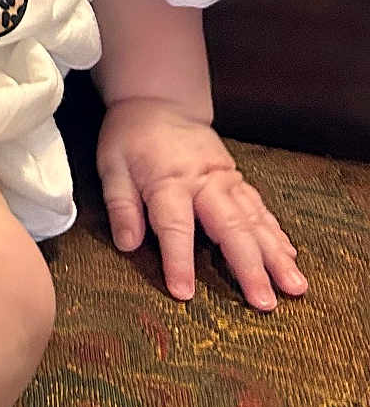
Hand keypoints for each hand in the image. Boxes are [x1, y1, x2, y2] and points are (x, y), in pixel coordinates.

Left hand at [95, 97, 307, 310]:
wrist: (159, 102)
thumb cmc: (130, 137)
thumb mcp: (112, 166)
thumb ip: (122, 206)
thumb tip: (128, 244)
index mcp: (168, 181)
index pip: (175, 227)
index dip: (179, 261)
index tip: (184, 293)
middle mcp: (204, 182)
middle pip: (230, 227)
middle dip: (250, 267)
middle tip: (265, 303)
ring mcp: (225, 180)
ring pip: (255, 220)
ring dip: (276, 255)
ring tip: (295, 287)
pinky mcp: (236, 179)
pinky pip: (260, 208)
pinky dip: (276, 233)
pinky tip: (289, 257)